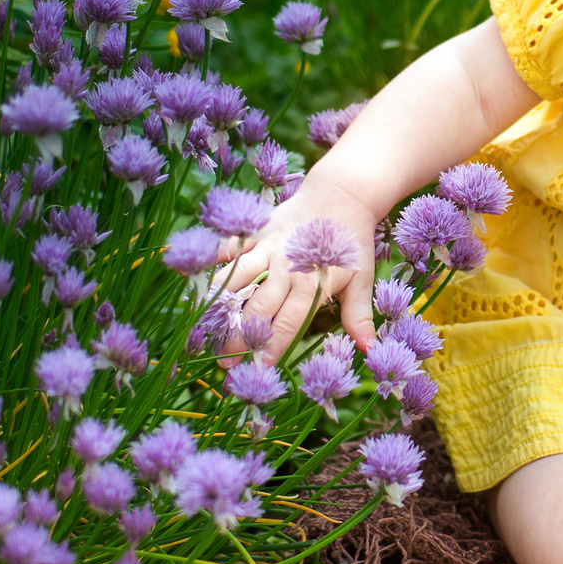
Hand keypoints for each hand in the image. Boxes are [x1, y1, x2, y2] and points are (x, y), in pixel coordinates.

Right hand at [209, 178, 382, 363]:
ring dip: (220, 305)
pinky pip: (231, 248)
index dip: (272, 347)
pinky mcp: (257, 232)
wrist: (342, 193)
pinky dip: (214, 262)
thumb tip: (368, 348)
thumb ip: (359, 316)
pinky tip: (194, 280)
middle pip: (257, 308)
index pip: (288, 324)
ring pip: (237, 279)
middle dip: (240, 337)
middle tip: (225, 362)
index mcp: (312, 284)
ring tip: (204, 329)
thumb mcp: (361, 279)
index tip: (258, 370)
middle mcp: (286, 267)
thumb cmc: (351, 242)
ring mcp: (268, 248)